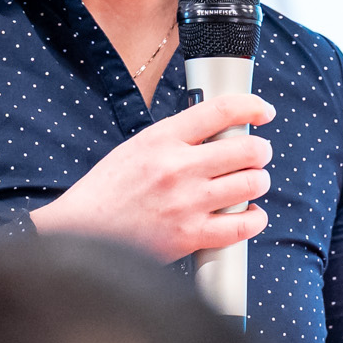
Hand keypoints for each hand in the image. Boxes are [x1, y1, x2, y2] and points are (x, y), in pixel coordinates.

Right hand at [30, 94, 273, 263]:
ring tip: (251, 183)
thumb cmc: (107, 192)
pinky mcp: (189, 236)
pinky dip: (254, 218)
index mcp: (161, 138)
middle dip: (260, 151)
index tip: (264, 112)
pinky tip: (249, 214)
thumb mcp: (136, 148)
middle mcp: (177, 167)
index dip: (252, 105)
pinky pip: (242, 225)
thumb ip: (176, 139)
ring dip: (259, 182)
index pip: (220, 109)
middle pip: (247, 149)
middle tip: (257, 155)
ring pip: (252, 184)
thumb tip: (220, 131)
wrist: (79, 234)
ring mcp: (186, 203)